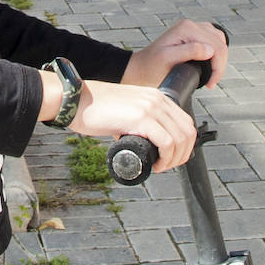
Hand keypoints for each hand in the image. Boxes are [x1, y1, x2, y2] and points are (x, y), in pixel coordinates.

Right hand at [68, 80, 196, 173]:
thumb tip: (144, 141)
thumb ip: (138, 120)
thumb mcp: (127, 110)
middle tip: (166, 166)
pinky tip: (156, 165)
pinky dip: (166, 158)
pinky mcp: (141, 118)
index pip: (185, 122)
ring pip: (180, 139)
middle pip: (187, 132)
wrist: (76, 100)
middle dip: (182, 154)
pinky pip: (167, 142)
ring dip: (174, 159)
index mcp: (156, 96)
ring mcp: (150, 107)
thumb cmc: (96, 109)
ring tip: (160, 167)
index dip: (183, 144)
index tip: (171, 157)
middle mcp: (157, 99)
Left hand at [123, 19, 227, 89]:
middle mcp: (191, 25)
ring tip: (211, 75)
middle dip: (219, 65)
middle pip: (219, 43)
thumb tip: (210, 51)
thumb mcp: (168, 59)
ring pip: (219, 40)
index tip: (210, 84)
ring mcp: (192, 28)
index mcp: (187, 28)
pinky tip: (210, 64)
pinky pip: (213, 40)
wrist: (141, 68)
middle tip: (211, 82)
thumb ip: (189, 52)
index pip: (215, 46)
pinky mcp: (192, 35)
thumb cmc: (151, 66)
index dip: (217, 67)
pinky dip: (216, 52)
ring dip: (220, 58)